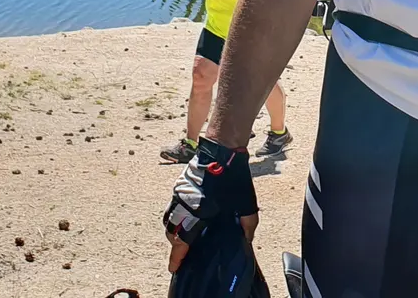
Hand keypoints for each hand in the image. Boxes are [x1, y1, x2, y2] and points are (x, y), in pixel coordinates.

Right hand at [163, 138, 257, 272]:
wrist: (223, 149)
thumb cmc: (233, 177)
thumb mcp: (246, 204)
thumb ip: (247, 225)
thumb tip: (246, 240)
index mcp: (197, 211)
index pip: (181, 241)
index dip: (177, 257)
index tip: (174, 267)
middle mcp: (183, 204)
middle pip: (172, 232)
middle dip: (176, 245)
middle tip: (183, 254)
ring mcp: (179, 193)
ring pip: (170, 219)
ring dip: (175, 230)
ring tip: (185, 238)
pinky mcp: (179, 185)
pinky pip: (173, 206)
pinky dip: (177, 216)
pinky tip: (189, 218)